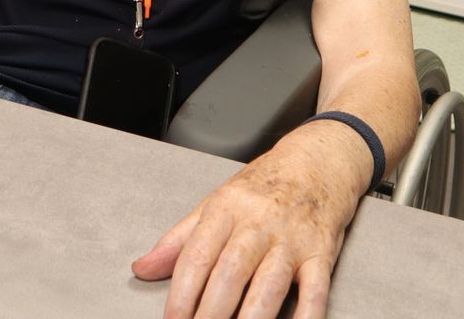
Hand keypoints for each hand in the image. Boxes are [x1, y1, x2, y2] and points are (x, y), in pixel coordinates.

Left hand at [130, 127, 365, 318]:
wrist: (318, 161)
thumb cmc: (264, 185)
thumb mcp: (216, 202)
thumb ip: (179, 240)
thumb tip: (142, 268)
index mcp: (226, 208)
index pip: (198, 255)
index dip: (182, 293)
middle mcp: (258, 223)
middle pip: (231, 272)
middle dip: (211, 312)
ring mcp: (292, 239)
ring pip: (269, 283)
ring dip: (251, 318)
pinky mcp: (321, 253)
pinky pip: (317, 289)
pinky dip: (308, 315)